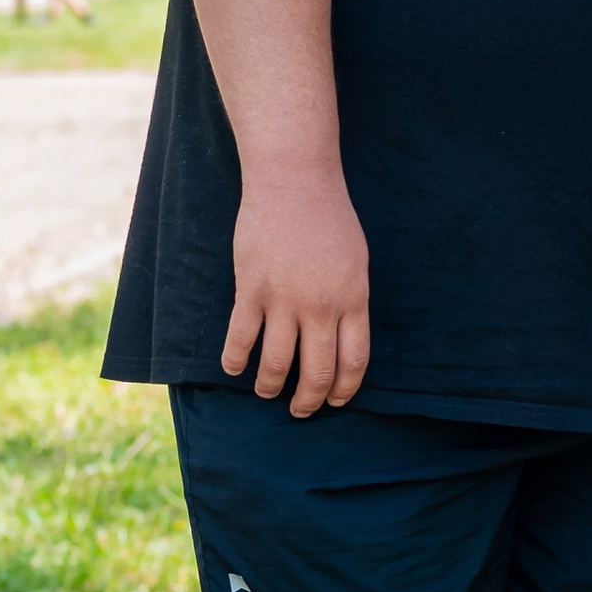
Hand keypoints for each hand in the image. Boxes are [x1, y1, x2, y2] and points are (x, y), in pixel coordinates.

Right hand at [223, 169, 370, 414]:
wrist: (294, 182)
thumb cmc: (330, 219)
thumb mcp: (357, 262)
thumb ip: (351, 302)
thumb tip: (343, 339)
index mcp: (353, 300)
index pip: (353, 363)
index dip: (344, 390)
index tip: (335, 401)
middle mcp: (320, 307)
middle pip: (317, 372)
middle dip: (308, 401)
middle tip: (300, 410)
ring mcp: (284, 300)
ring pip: (276, 364)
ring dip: (271, 387)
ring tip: (267, 392)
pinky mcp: (251, 290)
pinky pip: (241, 338)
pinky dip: (235, 360)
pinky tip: (234, 368)